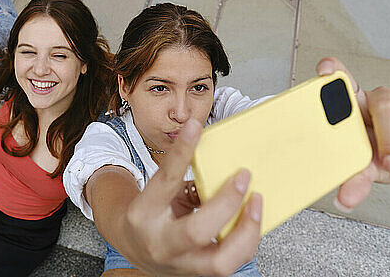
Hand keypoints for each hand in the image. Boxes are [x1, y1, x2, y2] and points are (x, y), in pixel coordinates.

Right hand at [120, 119, 261, 276]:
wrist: (133, 247)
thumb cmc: (148, 217)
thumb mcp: (157, 193)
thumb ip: (182, 180)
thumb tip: (214, 164)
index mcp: (145, 213)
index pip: (165, 179)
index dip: (181, 152)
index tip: (195, 128)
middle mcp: (161, 243)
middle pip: (196, 231)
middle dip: (227, 203)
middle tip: (244, 177)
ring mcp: (181, 264)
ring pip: (221, 261)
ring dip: (247, 231)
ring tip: (256, 204)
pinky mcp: (199, 275)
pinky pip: (231, 265)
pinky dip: (246, 242)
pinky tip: (250, 222)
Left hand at [316, 57, 389, 211]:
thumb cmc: (375, 154)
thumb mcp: (363, 166)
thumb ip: (353, 178)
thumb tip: (345, 199)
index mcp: (351, 106)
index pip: (341, 80)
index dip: (334, 71)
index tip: (325, 71)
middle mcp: (375, 100)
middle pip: (384, 103)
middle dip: (388, 137)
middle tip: (385, 161)